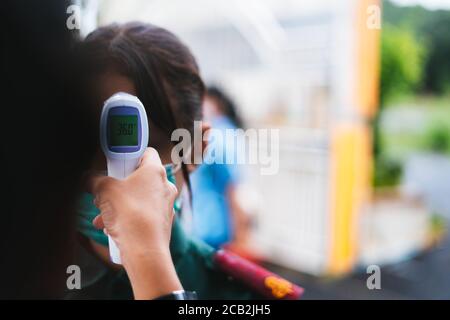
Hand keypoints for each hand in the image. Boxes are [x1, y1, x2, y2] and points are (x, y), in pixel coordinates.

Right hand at [89, 148, 181, 298]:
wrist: (145, 250)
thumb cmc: (130, 215)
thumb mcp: (104, 190)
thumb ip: (94, 180)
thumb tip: (87, 179)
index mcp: (155, 171)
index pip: (146, 152)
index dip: (129, 155)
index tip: (115, 163)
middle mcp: (165, 186)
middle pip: (139, 177)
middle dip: (118, 185)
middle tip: (104, 191)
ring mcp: (166, 205)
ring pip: (138, 198)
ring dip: (118, 204)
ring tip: (103, 215)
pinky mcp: (162, 222)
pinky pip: (142, 214)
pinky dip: (127, 217)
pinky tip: (111, 227)